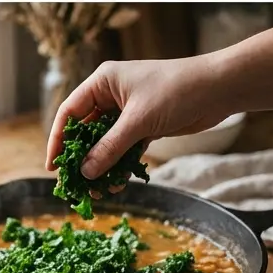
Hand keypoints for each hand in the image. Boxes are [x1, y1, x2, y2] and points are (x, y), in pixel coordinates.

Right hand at [45, 55, 227, 180]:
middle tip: (75, 183)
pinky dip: (121, 164)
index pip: (69, 113)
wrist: (220, 88)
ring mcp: (128, 111)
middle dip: (81, 157)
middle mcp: (110, 95)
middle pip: (85, 130)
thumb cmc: (176, 91)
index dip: (58, 140)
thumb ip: (110, 147)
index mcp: (102, 83)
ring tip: (97, 190)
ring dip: (102, 164)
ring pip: (106, 141)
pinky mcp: (145, 124)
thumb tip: (86, 172)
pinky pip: (125, 147)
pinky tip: (118, 182)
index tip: (53, 166)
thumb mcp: (138, 121)